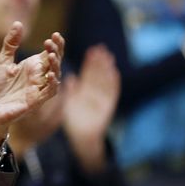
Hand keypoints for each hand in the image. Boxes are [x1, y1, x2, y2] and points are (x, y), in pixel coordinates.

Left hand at [0, 23, 63, 150]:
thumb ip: (10, 44)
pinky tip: (50, 74)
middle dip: (57, 51)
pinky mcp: (35, 101)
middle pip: (55, 62)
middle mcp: (37, 77)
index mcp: (31, 67)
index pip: (49, 53)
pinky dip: (52, 84)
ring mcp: (37, 89)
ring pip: (55, 76)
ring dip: (56, 66)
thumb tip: (18, 23)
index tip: (54, 34)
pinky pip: (49, 92)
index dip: (55, 44)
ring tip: (51, 55)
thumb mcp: (2, 62)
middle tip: (52, 41)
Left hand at [62, 45, 119, 173]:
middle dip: (99, 62)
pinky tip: (114, 72)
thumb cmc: (74, 121)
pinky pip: (111, 93)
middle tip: (101, 48)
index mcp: (84, 92)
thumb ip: (71, 91)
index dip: (90, 63)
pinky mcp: (107, 106)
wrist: (82, 137)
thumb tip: (70, 77)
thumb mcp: (70, 104)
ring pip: (104, 81)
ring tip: (108, 56)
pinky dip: (113, 83)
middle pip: (97, 75)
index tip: (92, 51)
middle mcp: (94, 93)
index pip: (88, 74)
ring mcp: (101, 99)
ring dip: (106, 69)